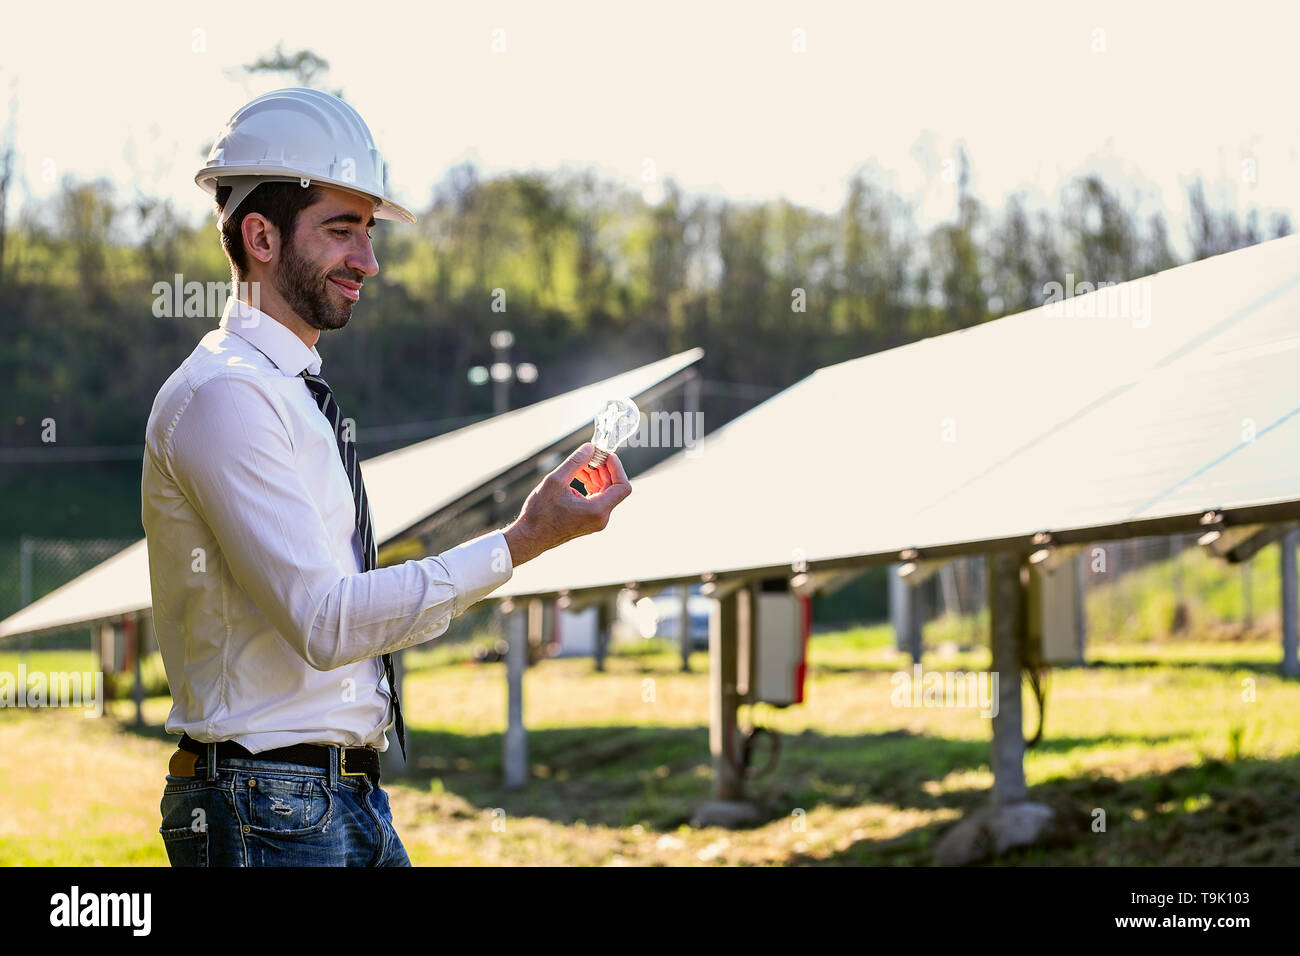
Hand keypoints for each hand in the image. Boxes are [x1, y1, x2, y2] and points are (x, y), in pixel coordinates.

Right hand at [502, 442, 631, 566]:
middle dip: (603, 469)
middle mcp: (601, 518)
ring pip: (605, 492)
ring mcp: (595, 521)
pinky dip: (590, 486)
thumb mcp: (556, 481)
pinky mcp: (588, 521)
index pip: (622, 486)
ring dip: (596, 476)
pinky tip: (577, 476)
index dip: (617, 468)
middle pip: (613, 488)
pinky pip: (596, 499)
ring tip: (580, 464)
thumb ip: (576, 462)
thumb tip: (590, 447)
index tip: (605, 455)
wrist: (529, 537)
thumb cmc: (540, 513)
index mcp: (597, 510)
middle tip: (590, 454)